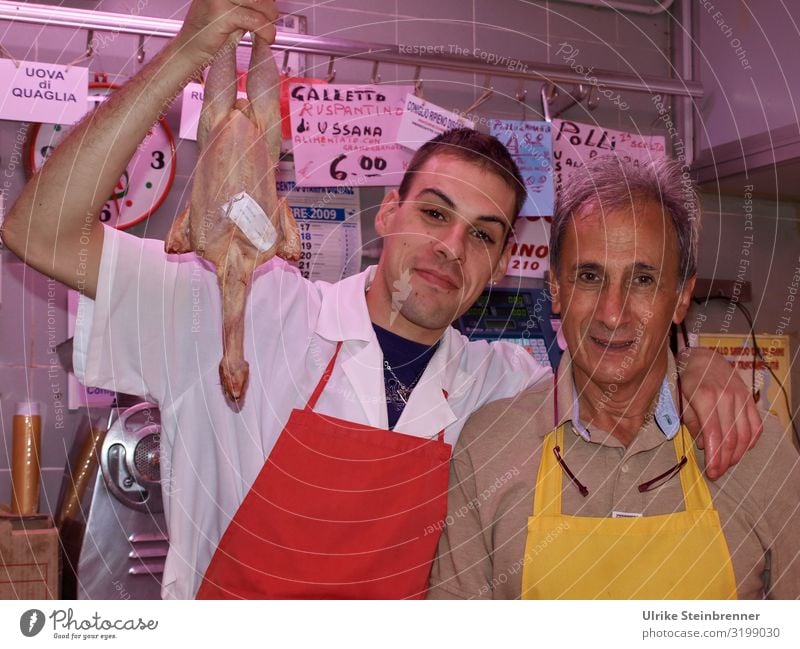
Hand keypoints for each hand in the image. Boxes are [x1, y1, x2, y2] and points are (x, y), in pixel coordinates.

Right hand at [175, 0, 278, 66]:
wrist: (188, 49)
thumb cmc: (208, 33)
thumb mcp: (231, 12)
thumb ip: (247, 5)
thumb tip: (269, 3)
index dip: (266, 1)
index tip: (268, 11)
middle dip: (269, 9)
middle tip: (267, 23)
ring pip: (261, 3)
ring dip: (269, 21)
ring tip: (265, 32)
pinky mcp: (222, 13)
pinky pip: (256, 20)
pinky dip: (266, 32)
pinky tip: (265, 38)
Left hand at [678, 347, 762, 479]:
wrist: (702, 356)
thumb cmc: (686, 379)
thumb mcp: (680, 399)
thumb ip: (691, 423)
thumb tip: (704, 445)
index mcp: (705, 397)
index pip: (714, 434)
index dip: (714, 457)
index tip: (711, 472)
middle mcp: (726, 398)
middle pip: (731, 438)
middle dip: (724, 460)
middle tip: (717, 473)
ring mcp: (741, 398)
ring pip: (745, 434)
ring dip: (737, 454)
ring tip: (727, 464)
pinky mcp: (749, 399)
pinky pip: (756, 425)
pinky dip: (751, 441)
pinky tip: (742, 449)